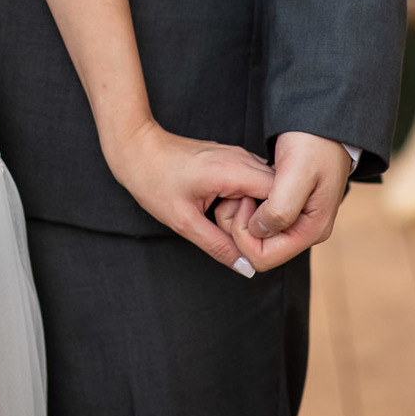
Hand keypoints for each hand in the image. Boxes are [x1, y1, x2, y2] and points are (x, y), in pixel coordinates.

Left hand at [105, 121, 274, 272]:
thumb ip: (218, 246)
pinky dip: (247, 201)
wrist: (136, 148)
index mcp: (231, 170)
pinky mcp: (231, 159)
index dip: (276, 222)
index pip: (278, 195)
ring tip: (225, 221)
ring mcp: (237, 155)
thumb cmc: (154, 180)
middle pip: (277, 193)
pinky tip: (225, 212)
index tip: (258, 240)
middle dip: (265, 219)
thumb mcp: (183, 222)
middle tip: (238, 235)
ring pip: (267, 188)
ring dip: (255, 210)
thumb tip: (246, 267)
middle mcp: (240, 157)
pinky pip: (253, 182)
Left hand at [213, 131, 350, 272]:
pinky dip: (247, 203)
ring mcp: (296, 215)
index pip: (265, 258)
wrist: (321, 119)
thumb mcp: (296, 173)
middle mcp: (305, 227)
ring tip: (240, 187)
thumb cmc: (312, 142)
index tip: (239, 203)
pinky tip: (244, 185)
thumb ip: (280, 209)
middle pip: (260, 248)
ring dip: (242, 214)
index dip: (243, 237)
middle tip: (235, 194)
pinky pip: (260, 216)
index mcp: (310, 228)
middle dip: (240, 227)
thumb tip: (259, 232)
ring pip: (258, 233)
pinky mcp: (287, 202)